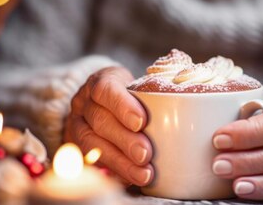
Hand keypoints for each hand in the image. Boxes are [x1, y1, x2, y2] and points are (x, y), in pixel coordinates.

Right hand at [64, 66, 152, 185]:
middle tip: (145, 154)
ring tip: (142, 173)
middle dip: (124, 139)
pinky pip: (90, 161)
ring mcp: (76, 125)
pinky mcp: (77, 147)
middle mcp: (83, 103)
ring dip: (119, 161)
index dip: (122, 106)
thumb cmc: (127, 95)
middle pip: (99, 120)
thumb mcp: (137, 83)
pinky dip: (112, 171)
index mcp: (100, 82)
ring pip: (91, 144)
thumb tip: (186, 83)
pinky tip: (130, 179)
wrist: (100, 105)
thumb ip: (156, 86)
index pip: (105, 90)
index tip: (141, 121)